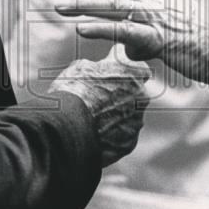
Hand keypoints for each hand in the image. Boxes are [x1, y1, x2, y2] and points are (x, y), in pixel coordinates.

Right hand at [48, 48, 150, 166]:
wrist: (67, 127)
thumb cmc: (73, 92)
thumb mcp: (81, 66)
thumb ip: (100, 65)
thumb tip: (99, 66)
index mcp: (133, 72)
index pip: (138, 67)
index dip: (124, 70)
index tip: (112, 74)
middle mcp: (142, 96)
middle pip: (136, 94)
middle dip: (122, 95)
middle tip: (99, 98)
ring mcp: (137, 121)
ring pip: (130, 116)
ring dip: (117, 115)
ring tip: (93, 117)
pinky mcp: (129, 142)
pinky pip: (122, 136)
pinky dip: (112, 134)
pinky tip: (95, 132)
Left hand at [53, 0, 208, 84]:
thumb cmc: (208, 48)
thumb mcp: (173, 39)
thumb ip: (147, 42)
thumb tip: (128, 51)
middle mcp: (157, 1)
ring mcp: (158, 17)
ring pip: (114, 6)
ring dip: (84, 5)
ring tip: (59, 6)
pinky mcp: (160, 36)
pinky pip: (125, 31)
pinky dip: (102, 28)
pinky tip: (81, 28)